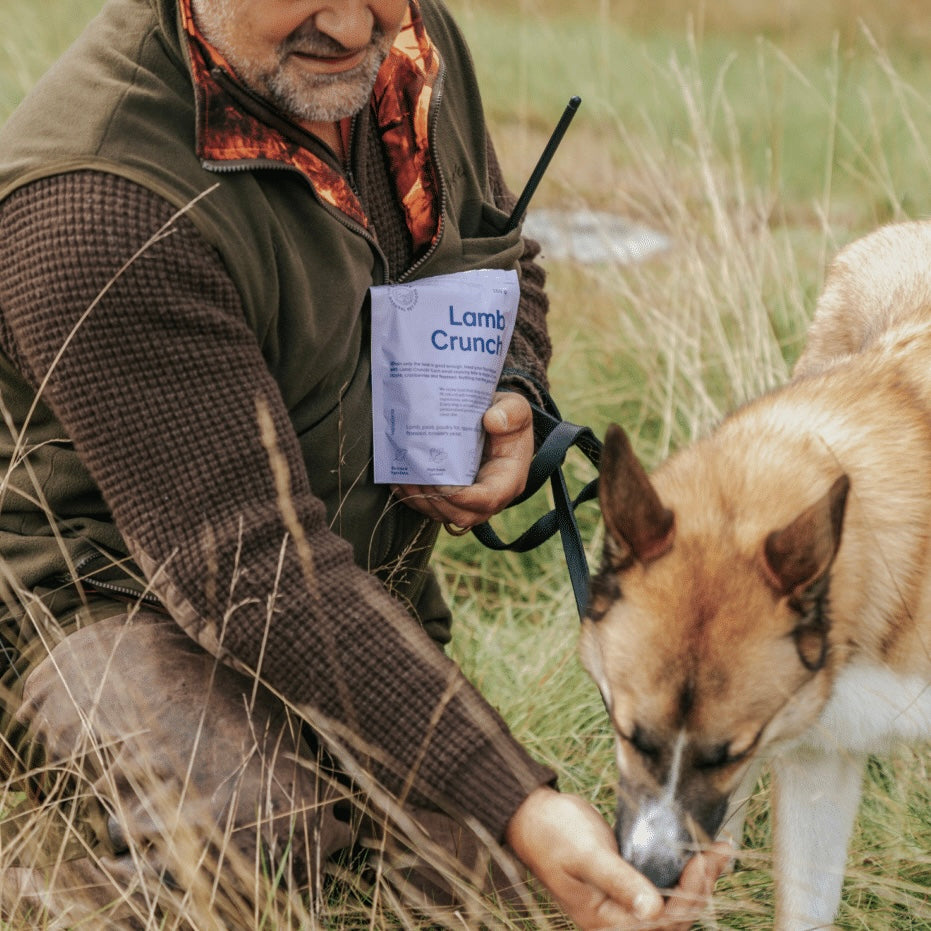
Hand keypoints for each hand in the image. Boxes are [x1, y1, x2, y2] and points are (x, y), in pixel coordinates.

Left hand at [392, 391, 533, 527]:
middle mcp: (490, 497)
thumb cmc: (507, 416)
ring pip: (443, 514)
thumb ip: (511, 412)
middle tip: (416, 476)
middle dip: (436, 500)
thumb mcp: (516, 407)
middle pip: (462, 514)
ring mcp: (471, 501)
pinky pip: (433, 508)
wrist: (496, 422)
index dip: (464, 498)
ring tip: (403, 476)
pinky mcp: (454, 499)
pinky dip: (414, 497)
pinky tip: (399, 479)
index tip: (441, 484)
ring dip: (421, 499)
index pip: (489, 499)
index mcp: (509, 479)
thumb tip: (492, 420)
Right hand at [505, 787, 731, 929]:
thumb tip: (654, 910)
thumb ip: (620, 881)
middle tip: (720, 851)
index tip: (703, 860)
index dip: (689, 894)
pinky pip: (663, 882)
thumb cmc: (553, 834)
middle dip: (701, 885)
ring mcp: (624, 901)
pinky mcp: (629, 880)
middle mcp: (619, 918)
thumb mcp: (586, 855)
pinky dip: (683, 868)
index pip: (662, 921)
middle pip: (674, 916)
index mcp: (606, 922)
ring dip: (698, 878)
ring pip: (673, 900)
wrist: (532, 816)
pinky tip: (699, 850)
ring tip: (719, 850)